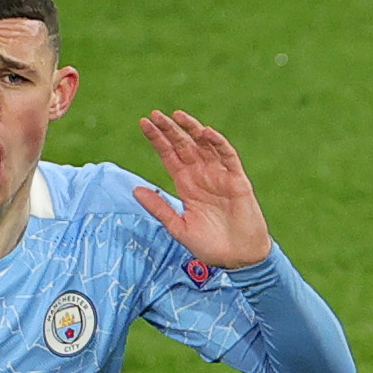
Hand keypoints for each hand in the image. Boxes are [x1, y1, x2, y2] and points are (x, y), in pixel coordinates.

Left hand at [132, 109, 271, 269]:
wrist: (238, 258)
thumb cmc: (209, 245)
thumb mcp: (178, 227)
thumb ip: (159, 208)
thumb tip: (135, 190)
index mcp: (186, 185)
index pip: (168, 156)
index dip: (157, 140)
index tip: (143, 123)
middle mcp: (201, 176)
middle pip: (183, 146)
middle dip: (169, 130)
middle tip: (155, 115)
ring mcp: (219, 175)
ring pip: (204, 145)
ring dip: (191, 130)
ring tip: (177, 116)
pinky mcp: (237, 180)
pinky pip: (227, 156)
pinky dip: (217, 143)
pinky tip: (205, 133)